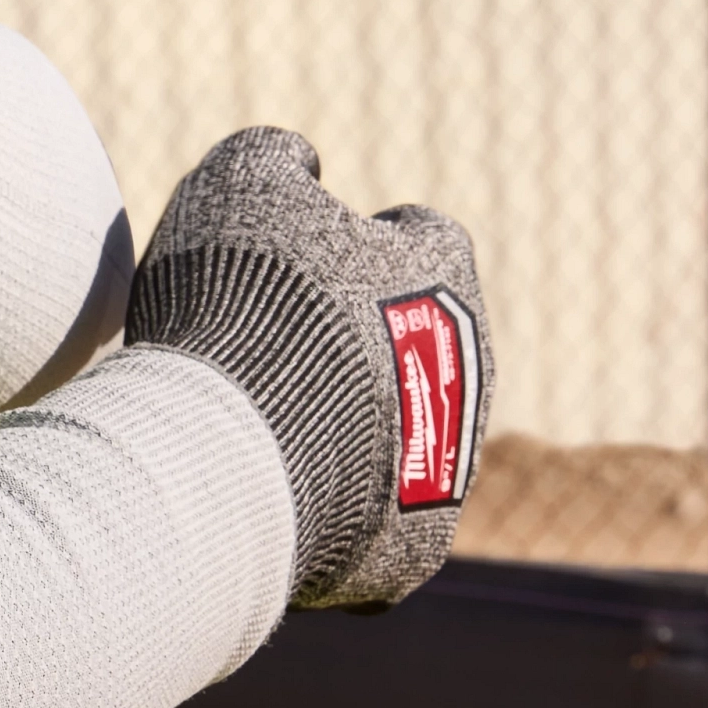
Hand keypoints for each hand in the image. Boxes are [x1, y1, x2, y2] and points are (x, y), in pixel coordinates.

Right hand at [126, 127, 489, 607]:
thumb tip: (300, 163)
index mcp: (444, 272)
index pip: (426, 238)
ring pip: (406, 443)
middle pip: (422, 349)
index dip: (366, 240)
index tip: (310, 251)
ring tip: (265, 435)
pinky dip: (332, 511)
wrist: (238, 450)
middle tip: (278, 352)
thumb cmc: (240, 306)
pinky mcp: (415, 550)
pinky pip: (376, 526)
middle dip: (362, 348)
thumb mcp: (236, 185)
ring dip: (350, 434)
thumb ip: (273, 157)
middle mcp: (470, 371)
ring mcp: (449, 468)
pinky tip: (270, 499)